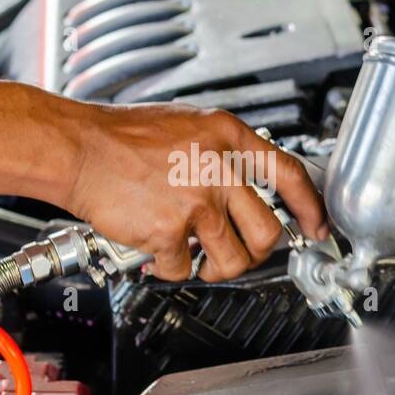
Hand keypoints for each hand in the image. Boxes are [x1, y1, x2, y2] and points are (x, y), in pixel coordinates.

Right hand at [62, 102, 327, 281]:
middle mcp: (218, 168)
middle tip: (239, 251)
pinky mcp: (170, 231)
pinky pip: (184, 269)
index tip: (316, 227)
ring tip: (196, 256)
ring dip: (216, 268)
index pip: (289, 176)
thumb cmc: (122, 136)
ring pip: (233, 260)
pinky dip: (170, 269)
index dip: (310, 208)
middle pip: (267, 231)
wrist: (78, 149)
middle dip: (255, 252)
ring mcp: (196, 201)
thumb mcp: (187, 124)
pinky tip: (158, 252)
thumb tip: (247, 185)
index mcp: (227, 137)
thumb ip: (221, 152)